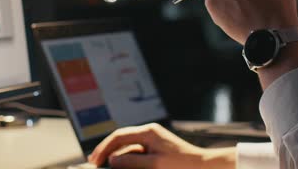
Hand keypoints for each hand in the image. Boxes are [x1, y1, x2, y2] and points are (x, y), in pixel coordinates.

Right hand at [88, 123, 235, 168]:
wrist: (202, 167)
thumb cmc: (180, 165)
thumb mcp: (154, 165)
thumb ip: (131, 161)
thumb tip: (112, 159)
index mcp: (148, 132)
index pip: (119, 136)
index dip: (104, 148)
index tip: (94, 161)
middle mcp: (149, 132)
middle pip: (122, 139)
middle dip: (107, 151)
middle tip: (94, 163)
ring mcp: (152, 140)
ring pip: (128, 147)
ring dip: (116, 156)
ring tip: (105, 166)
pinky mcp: (156, 148)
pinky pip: (136, 152)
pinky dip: (127, 159)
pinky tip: (121, 167)